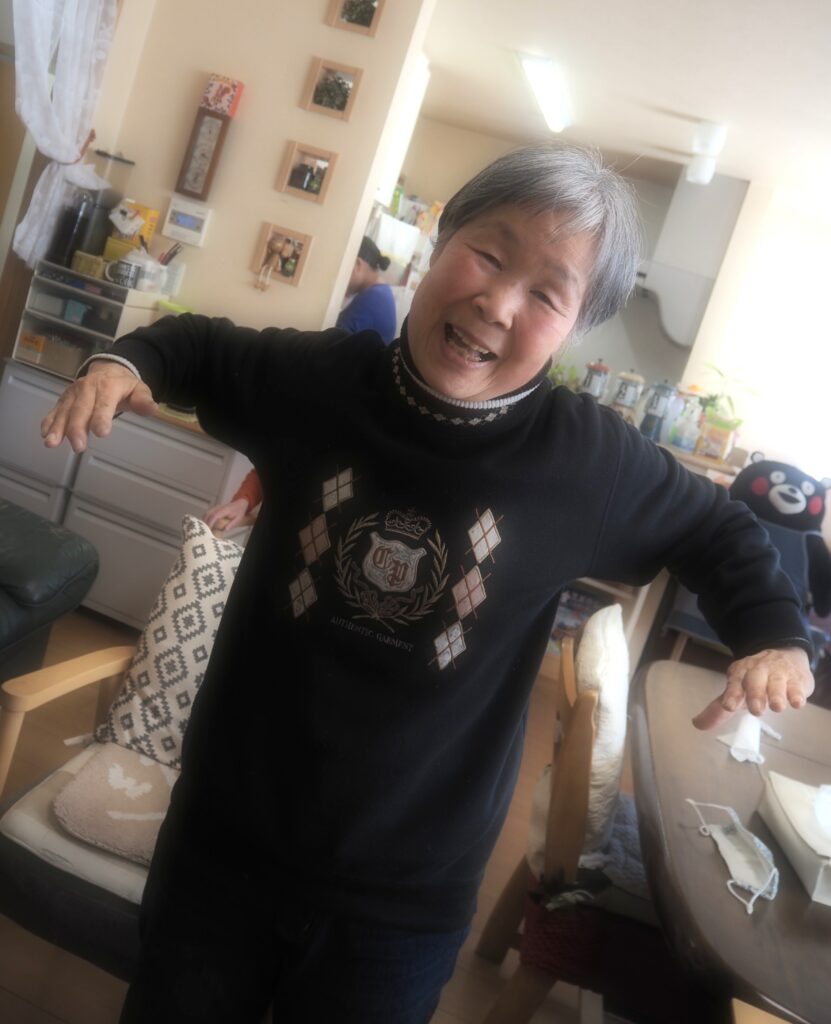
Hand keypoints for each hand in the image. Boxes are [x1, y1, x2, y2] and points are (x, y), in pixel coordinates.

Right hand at [41, 362, 157, 452]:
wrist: (109, 369)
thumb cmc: (125, 385)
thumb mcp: (139, 389)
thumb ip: (143, 401)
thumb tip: (152, 409)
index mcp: (108, 386)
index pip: (104, 403)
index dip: (102, 417)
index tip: (101, 432)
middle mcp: (87, 388)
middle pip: (80, 409)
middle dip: (77, 428)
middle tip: (78, 446)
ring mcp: (73, 393)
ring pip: (64, 411)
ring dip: (57, 427)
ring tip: (51, 443)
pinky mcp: (65, 399)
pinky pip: (56, 410)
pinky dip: (49, 421)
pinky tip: (45, 434)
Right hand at [204, 498, 251, 534]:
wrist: (240, 503)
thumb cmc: (239, 511)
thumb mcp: (238, 519)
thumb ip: (232, 524)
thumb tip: (225, 529)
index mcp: (224, 510)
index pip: (215, 516)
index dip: (210, 522)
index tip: (208, 529)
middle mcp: (218, 508)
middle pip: (208, 514)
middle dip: (205, 522)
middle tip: (205, 531)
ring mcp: (216, 507)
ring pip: (206, 513)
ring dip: (204, 520)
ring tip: (205, 528)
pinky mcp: (215, 508)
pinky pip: (208, 513)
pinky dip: (206, 518)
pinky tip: (206, 524)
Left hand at [692, 646, 813, 729]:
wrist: (784, 654)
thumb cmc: (755, 679)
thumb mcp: (736, 690)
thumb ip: (718, 709)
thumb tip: (697, 724)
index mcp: (740, 673)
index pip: (734, 682)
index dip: (731, 694)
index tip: (728, 706)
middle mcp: (758, 671)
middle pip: (755, 681)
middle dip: (755, 694)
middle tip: (756, 710)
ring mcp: (778, 674)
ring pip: (777, 683)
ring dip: (777, 695)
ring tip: (777, 707)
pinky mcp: (797, 679)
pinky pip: (797, 686)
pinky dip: (797, 694)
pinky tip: (796, 703)